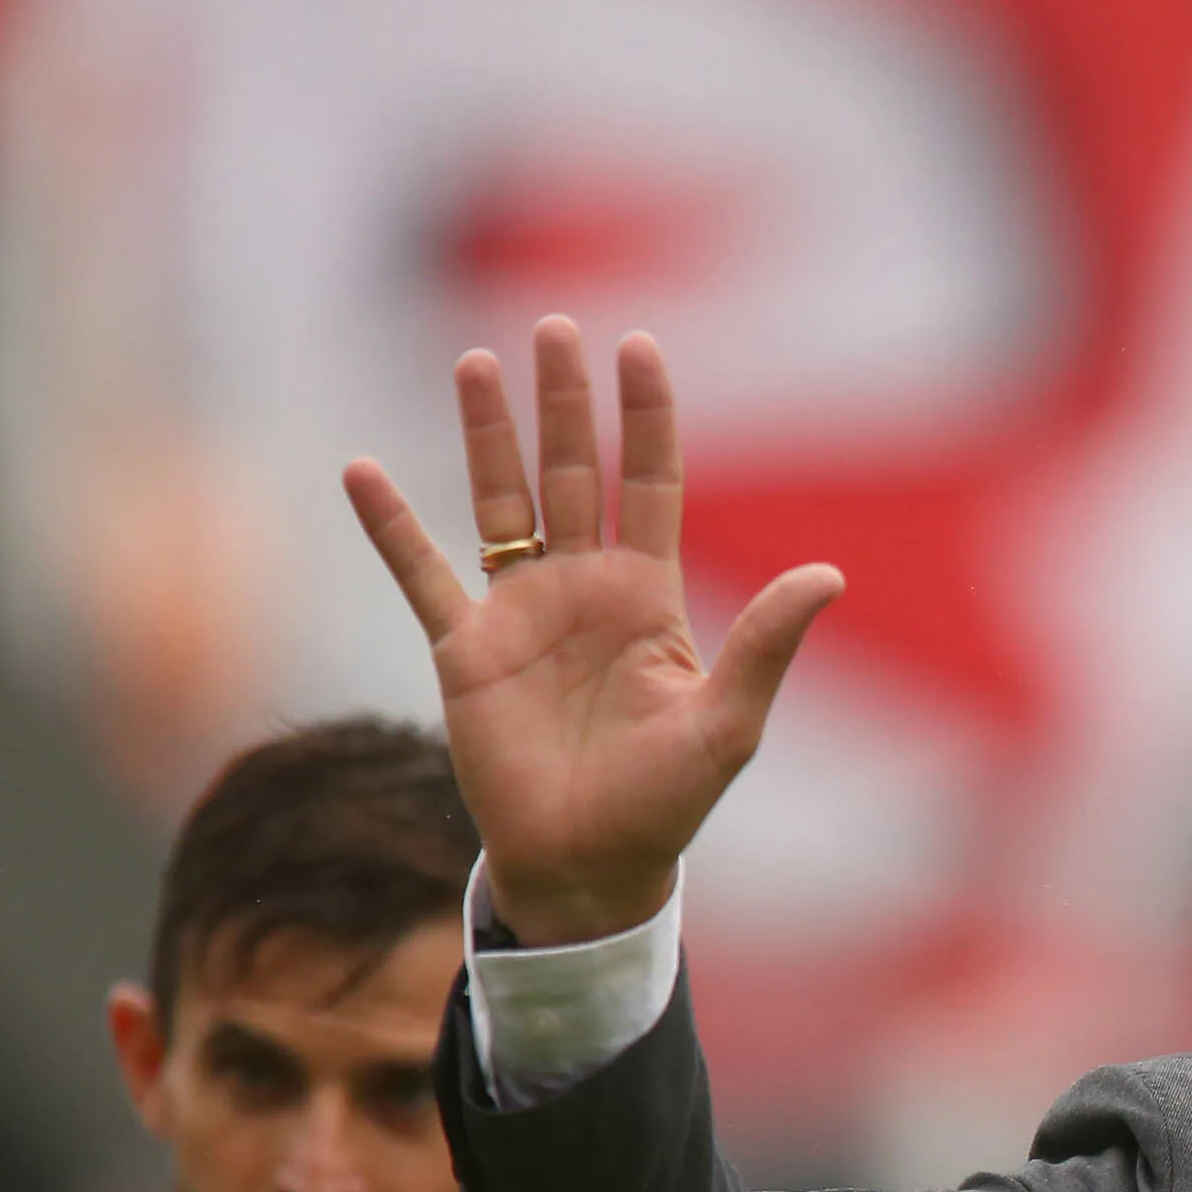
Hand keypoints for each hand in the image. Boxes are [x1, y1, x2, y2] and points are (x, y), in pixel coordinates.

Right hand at [343, 317, 841, 943]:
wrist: (588, 864)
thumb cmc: (666, 802)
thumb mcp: (727, 723)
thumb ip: (768, 645)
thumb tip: (829, 574)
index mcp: (650, 596)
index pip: (652, 484)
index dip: (647, 418)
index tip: (640, 346)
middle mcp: (585, 588)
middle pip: (575, 473)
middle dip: (567, 402)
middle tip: (555, 327)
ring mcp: (521, 613)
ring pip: (502, 502)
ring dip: (488, 435)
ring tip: (476, 362)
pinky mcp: (464, 650)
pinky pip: (421, 575)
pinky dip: (391, 528)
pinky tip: (362, 472)